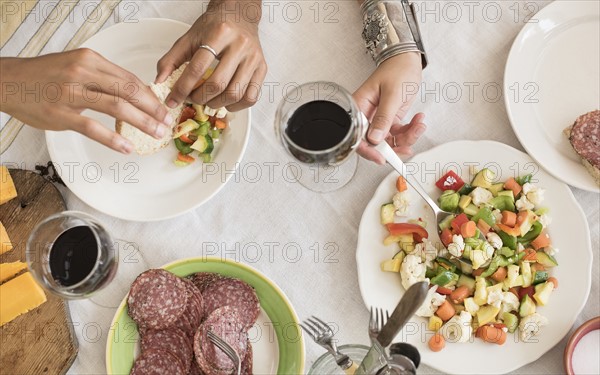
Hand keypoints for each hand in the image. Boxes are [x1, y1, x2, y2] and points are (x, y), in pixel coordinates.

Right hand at [0, 50, 171, 153]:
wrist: (8, 82)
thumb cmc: (45, 75)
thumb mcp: (76, 65)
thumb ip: (103, 76)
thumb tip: (134, 92)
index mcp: (89, 60)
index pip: (129, 78)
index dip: (150, 95)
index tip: (162, 106)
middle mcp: (82, 73)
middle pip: (128, 91)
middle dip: (152, 108)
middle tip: (167, 121)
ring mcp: (71, 93)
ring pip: (116, 107)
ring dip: (142, 122)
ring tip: (157, 133)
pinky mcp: (61, 114)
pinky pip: (93, 127)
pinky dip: (113, 139)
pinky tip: (127, 147)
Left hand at [157, 0, 266, 111]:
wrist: (240, 14)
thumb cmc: (214, 27)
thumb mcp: (189, 37)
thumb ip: (171, 59)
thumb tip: (160, 82)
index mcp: (219, 34)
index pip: (198, 68)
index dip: (182, 88)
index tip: (172, 100)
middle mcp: (240, 45)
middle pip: (218, 84)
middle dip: (200, 98)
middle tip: (192, 99)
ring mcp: (254, 58)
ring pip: (235, 93)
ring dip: (217, 104)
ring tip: (207, 101)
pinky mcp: (262, 68)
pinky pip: (251, 96)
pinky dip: (237, 106)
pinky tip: (226, 102)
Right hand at [353, 52, 425, 163]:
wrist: (408, 59)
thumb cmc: (397, 69)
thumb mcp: (392, 94)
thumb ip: (384, 117)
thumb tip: (375, 138)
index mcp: (359, 107)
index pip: (358, 136)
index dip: (368, 150)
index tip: (381, 157)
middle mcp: (368, 115)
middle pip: (374, 142)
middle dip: (393, 146)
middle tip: (406, 146)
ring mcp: (380, 118)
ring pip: (389, 140)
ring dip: (407, 138)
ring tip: (418, 126)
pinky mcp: (391, 119)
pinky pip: (399, 133)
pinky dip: (411, 131)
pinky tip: (418, 121)